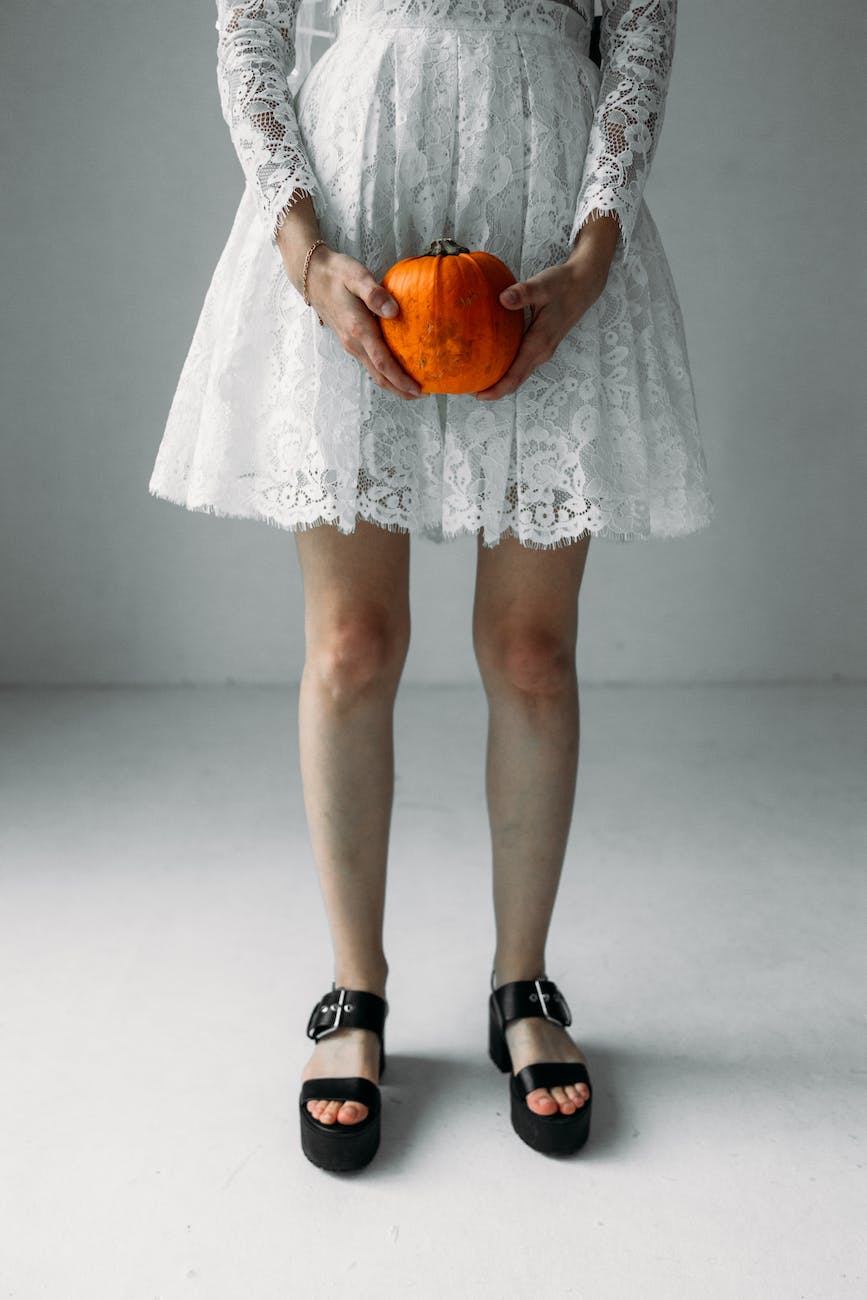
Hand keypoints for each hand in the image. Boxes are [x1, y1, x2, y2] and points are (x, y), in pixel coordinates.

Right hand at [304, 247, 423, 400]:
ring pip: (374, 372)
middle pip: (379, 376)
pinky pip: (370, 363)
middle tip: (422, 395)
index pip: (382, 363)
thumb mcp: (356, 276)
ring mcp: (351, 344)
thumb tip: (393, 311)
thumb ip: (375, 294)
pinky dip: (385, 372)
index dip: (401, 379)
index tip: (418, 389)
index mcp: (358, 330)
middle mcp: (354, 343)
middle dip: (400, 389)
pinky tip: (397, 369)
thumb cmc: (336, 273)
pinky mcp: (350, 341)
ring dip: (393, 383)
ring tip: (413, 387)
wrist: (311, 275)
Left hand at [471, 252, 610, 400]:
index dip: (497, 389)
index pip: (516, 376)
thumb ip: (523, 293)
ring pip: (519, 373)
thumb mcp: (543, 285)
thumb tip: (502, 298)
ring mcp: (543, 351)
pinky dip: (507, 368)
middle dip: (494, 389)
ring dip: (500, 380)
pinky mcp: (542, 345)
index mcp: (539, 343)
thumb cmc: (563, 284)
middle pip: (516, 380)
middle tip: (469, 387)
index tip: (478, 395)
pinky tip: (491, 360)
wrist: (584, 285)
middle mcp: (541, 352)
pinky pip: (522, 364)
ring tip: (477, 378)